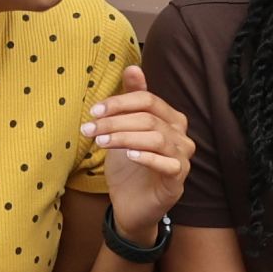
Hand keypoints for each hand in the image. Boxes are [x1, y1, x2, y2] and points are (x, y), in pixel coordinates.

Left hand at [81, 66, 193, 243]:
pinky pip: (168, 164)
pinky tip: (128, 155)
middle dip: (115, 121)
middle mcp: (181, 136)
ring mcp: (183, 158)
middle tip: (89, 129)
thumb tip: (132, 67)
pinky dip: (147, 157)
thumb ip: (130, 100)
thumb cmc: (128, 166)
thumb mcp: (124, 129)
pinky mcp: (178, 180)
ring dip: (124, 137)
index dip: (120, 103)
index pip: (148, 100)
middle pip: (149, 118)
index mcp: (170, 119)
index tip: (94, 111)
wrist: (130, 205)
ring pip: (156, 138)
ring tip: (101, 143)